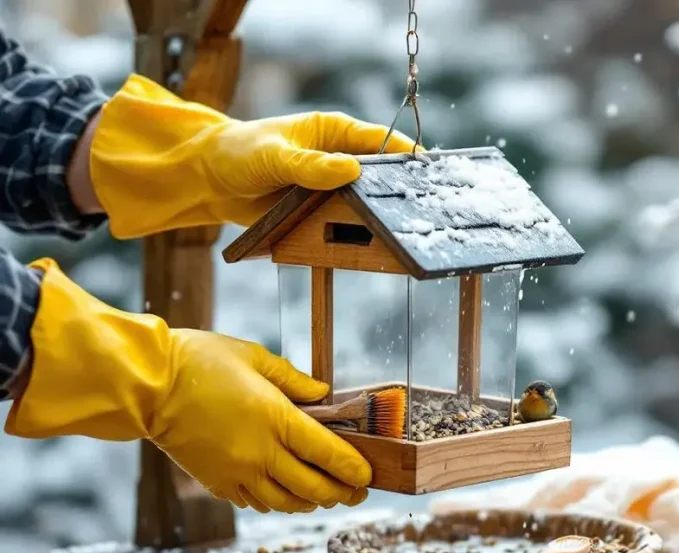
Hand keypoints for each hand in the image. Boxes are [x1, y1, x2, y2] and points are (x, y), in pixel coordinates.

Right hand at [5, 259, 369, 512]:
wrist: (146, 386)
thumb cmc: (200, 361)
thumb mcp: (254, 356)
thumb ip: (294, 379)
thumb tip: (323, 394)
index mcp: (275, 419)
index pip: (328, 454)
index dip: (354, 470)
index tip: (368, 476)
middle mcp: (260, 453)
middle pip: (314, 488)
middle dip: (342, 493)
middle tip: (357, 492)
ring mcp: (238, 473)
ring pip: (288, 502)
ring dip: (312, 501)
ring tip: (326, 494)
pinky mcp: (218, 483)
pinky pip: (258, 503)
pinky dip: (279, 501)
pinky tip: (287, 492)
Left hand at [89, 74, 416, 237]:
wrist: (207, 182)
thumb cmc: (238, 153)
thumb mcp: (273, 157)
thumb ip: (310, 166)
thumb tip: (351, 171)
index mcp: (334, 132)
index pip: (383, 142)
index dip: (408, 158)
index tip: (428, 175)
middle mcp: (339, 160)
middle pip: (381, 179)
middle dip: (396, 195)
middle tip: (417, 214)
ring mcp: (332, 190)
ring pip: (366, 207)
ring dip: (378, 222)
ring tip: (400, 237)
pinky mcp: (321, 215)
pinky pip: (345, 227)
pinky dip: (356, 237)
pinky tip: (372, 250)